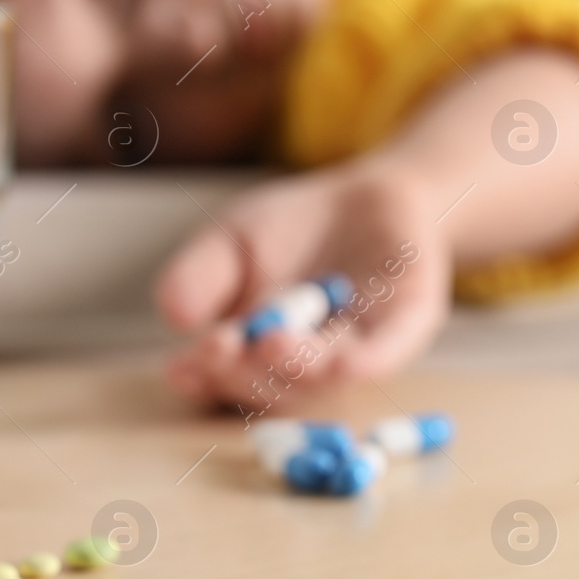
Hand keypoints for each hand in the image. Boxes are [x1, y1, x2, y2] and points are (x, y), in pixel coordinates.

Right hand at [156, 163, 451, 409]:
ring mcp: (357, 351)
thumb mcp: (232, 240)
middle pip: (273, 387)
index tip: (180, 369)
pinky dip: (362, 362)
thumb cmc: (295, 227)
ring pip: (325, 376)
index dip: (206, 380)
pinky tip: (341, 362)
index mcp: (259, 355)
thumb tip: (172, 316)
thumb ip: (201, 274)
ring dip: (298, 367)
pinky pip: (384, 354)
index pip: (229, 380)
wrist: (372, 192)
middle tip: (219, 347)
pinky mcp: (405, 329)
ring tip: (272, 344)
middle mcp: (307, 366)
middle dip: (244, 372)